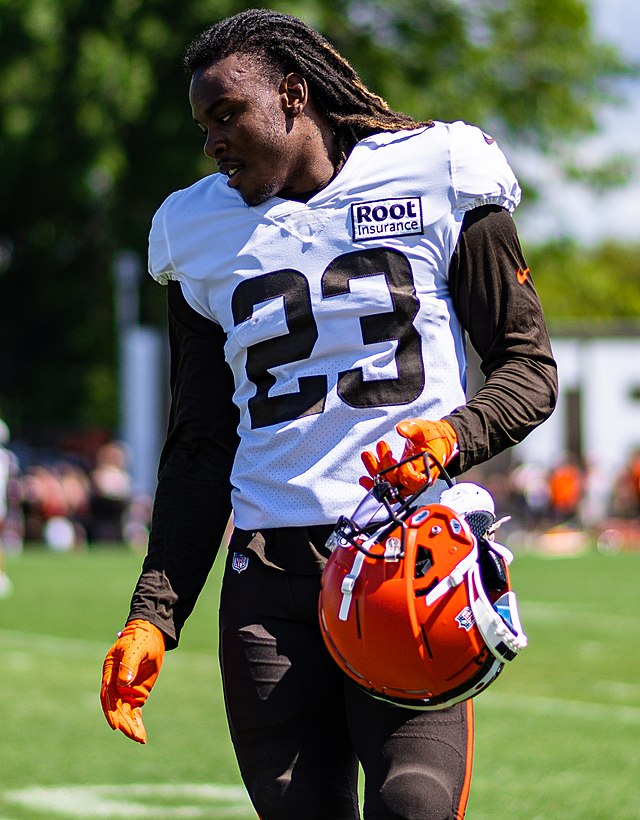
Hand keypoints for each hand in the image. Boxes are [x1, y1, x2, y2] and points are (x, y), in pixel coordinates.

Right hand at [100, 619, 164, 743]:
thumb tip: (123, 682)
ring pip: (125, 713)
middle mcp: (115, 684)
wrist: (151, 636)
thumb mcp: (135, 649)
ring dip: (130, 726)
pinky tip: (141, 736)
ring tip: (139, 738)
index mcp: (109, 672)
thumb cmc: (140, 639)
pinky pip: (134, 712)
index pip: (108, 695)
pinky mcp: (136, 695)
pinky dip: (137, 723)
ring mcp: (125, 691)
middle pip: (116, 708)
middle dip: (123, 722)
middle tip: (133, 734)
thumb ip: (129, 664)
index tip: (116, 724)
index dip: (110, 711)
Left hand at [360, 419, 457, 493]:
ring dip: (375, 471)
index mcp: (427, 471)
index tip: (395, 458)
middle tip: (372, 452)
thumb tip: (401, 429)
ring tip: (367, 455)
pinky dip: (376, 482)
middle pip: (395, 483)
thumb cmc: (434, 436)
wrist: (439, 440)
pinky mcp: (402, 479)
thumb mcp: (424, 429)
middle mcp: (417, 481)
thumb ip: (412, 429)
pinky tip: (365, 478)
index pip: (412, 480)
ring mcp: (409, 481)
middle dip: (381, 467)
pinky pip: (388, 486)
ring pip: (388, 485)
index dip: (402, 472)